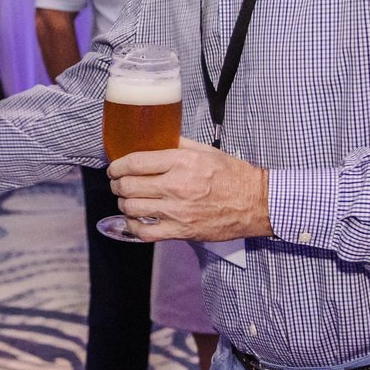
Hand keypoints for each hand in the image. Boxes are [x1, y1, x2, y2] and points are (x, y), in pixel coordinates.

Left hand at [107, 138, 271, 243]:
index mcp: (181, 162)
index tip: (114, 167)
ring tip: (127, 199)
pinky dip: (133, 226)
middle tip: (118, 182)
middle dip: (117, 184)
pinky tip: (135, 220)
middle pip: (128, 186)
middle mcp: (176, 186)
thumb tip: (156, 137)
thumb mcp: (206, 151)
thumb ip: (179, 144)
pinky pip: (145, 232)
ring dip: (123, 203)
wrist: (255, 203)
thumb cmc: (233, 175)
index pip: (135, 162)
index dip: (117, 165)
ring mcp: (177, 211)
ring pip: (132, 208)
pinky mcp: (181, 231)